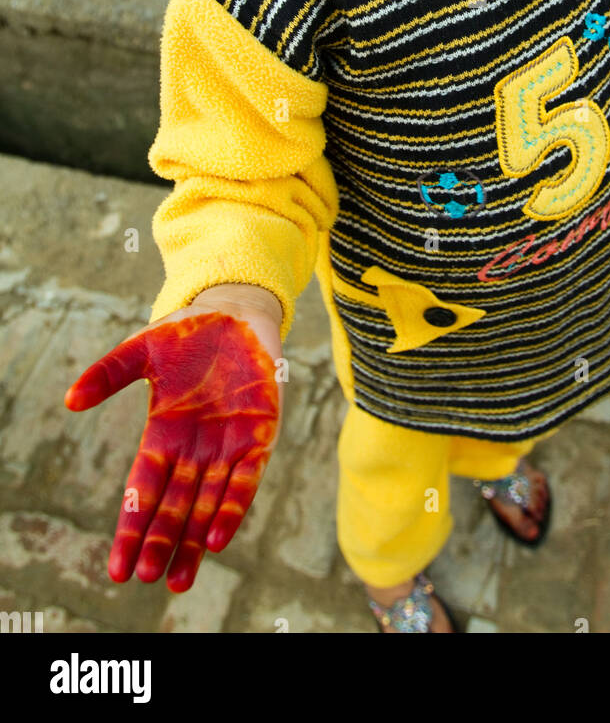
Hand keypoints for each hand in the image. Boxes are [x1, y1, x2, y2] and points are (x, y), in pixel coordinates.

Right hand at [64, 298, 282, 591]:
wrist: (238, 311)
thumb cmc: (189, 332)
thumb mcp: (142, 350)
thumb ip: (109, 374)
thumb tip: (70, 401)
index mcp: (164, 433)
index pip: (144, 490)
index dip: (131, 527)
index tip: (118, 567)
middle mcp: (196, 448)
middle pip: (175, 507)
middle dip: (161, 542)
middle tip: (148, 577)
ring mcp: (228, 444)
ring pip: (210, 505)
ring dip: (195, 540)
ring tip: (178, 578)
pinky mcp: (260, 434)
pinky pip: (246, 480)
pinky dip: (232, 508)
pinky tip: (217, 538)